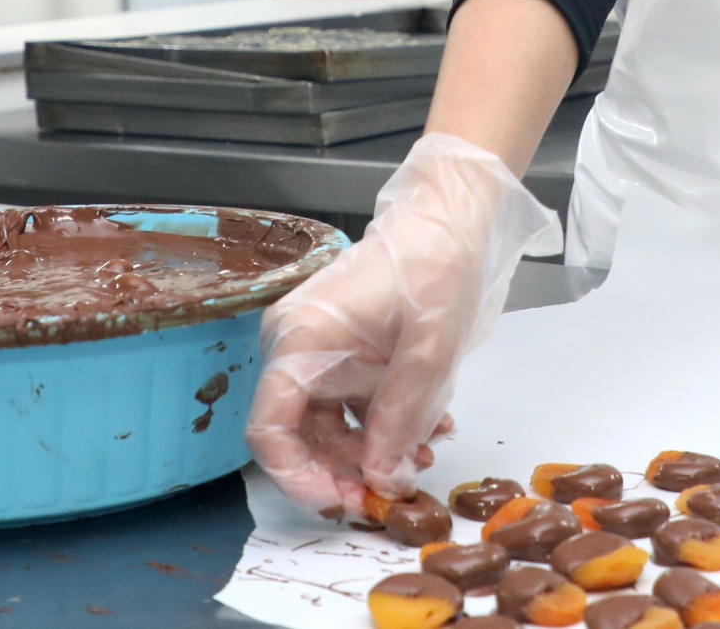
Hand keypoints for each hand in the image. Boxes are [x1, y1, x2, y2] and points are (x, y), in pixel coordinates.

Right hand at [245, 134, 560, 511]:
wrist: (450, 219)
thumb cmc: (434, 264)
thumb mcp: (428, 347)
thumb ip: (400, 415)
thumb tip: (381, 477)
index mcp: (300, 339)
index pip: (270, 427)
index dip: (298, 476)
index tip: (343, 499)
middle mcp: (297, 347)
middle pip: (300, 435)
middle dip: (345, 470)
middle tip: (393, 490)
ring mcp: (318, 352)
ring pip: (328, 428)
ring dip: (372, 452)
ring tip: (424, 456)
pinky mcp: (343, 355)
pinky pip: (350, 407)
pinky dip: (384, 426)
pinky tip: (427, 431)